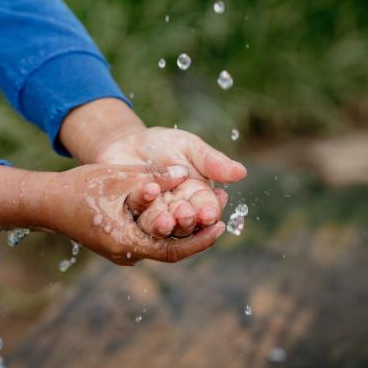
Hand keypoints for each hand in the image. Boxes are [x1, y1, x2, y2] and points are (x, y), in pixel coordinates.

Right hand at [0, 164, 225, 264]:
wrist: (47, 202)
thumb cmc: (78, 188)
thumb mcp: (118, 178)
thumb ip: (152, 177)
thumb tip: (184, 173)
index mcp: (126, 243)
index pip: (173, 250)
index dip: (200, 239)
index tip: (222, 225)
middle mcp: (126, 253)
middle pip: (171, 247)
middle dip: (197, 230)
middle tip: (221, 212)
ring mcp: (123, 250)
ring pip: (161, 242)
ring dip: (183, 226)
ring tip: (206, 207)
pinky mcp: (120, 242)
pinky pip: (150, 237)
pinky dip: (167, 224)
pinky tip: (179, 206)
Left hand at [95, 126, 246, 235]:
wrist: (127, 142)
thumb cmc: (163, 145)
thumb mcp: (189, 147)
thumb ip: (212, 161)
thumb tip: (241, 172)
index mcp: (198, 196)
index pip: (207, 208)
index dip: (208, 211)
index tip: (208, 213)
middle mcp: (179, 210)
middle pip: (186, 221)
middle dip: (186, 219)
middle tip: (184, 215)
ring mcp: (156, 214)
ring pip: (162, 225)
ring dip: (163, 224)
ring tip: (164, 221)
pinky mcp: (132, 214)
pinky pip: (137, 217)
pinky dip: (142, 211)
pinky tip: (145, 202)